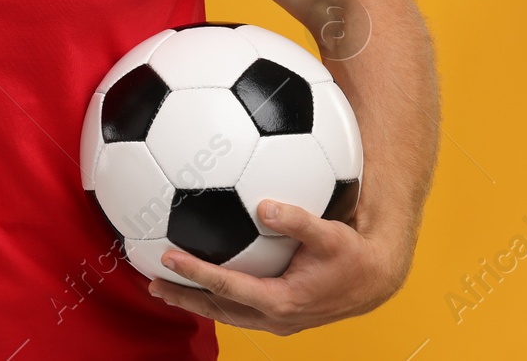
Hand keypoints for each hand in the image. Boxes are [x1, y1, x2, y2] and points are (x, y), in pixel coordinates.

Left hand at [147, 199, 407, 334]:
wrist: (375, 281)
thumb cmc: (352, 255)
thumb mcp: (329, 234)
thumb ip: (297, 220)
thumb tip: (265, 206)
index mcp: (282, 300)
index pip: (228, 287)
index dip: (196, 273)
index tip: (168, 257)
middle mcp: (275, 316)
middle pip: (218, 308)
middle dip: (184, 297)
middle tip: (152, 282)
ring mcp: (276, 320)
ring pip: (226, 312)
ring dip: (195, 300)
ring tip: (163, 286)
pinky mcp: (279, 315)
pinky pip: (238, 307)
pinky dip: (215, 296)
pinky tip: (200, 278)